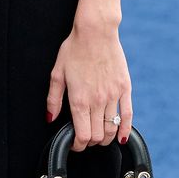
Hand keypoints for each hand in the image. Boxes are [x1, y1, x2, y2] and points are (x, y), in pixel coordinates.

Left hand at [46, 14, 131, 150]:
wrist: (96, 32)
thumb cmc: (74, 50)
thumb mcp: (57, 74)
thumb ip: (53, 99)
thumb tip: (50, 119)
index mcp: (79, 100)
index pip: (81, 135)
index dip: (77, 145)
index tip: (74, 144)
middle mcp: (97, 101)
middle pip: (97, 136)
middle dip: (89, 142)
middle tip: (84, 138)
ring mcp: (113, 95)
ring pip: (111, 129)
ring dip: (104, 138)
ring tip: (98, 137)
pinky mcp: (124, 88)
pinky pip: (127, 115)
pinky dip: (125, 130)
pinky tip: (122, 138)